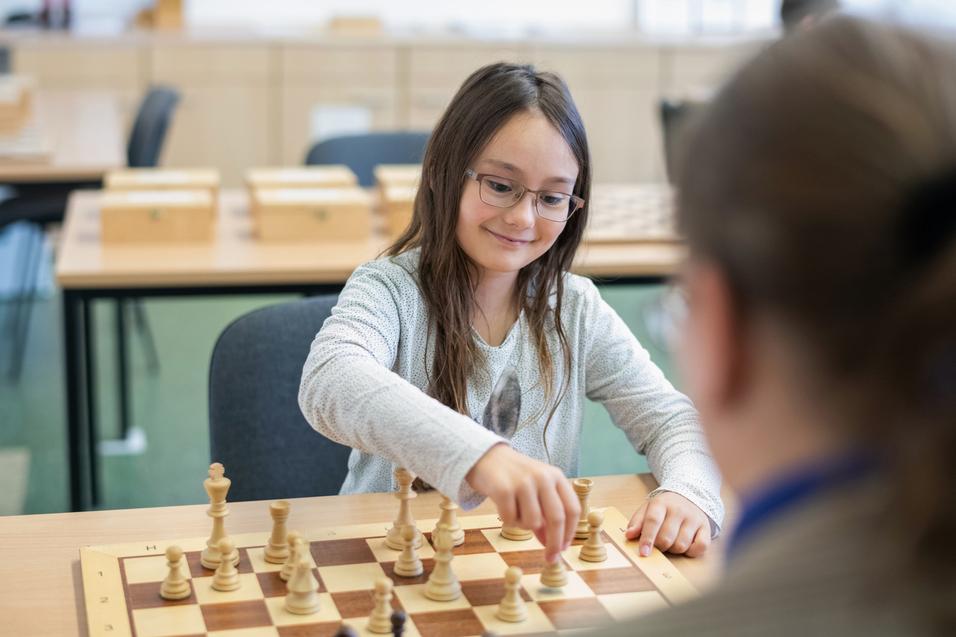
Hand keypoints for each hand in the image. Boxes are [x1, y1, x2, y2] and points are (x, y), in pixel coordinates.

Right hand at [466, 444, 579, 562]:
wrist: (485, 457)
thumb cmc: (514, 477)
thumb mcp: (536, 491)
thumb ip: (546, 515)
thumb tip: (554, 546)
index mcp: (556, 476)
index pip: (572, 509)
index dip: (569, 532)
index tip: (563, 549)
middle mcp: (543, 477)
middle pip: (557, 519)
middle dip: (555, 543)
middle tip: (550, 558)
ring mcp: (523, 482)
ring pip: (532, 522)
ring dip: (523, 526)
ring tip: (514, 512)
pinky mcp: (503, 488)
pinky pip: (510, 519)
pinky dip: (507, 520)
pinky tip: (502, 506)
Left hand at [626, 491, 710, 557]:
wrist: (687, 496)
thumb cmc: (664, 508)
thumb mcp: (647, 509)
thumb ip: (637, 522)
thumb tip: (629, 535)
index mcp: (661, 503)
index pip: (653, 521)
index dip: (647, 539)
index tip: (643, 553)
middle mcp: (679, 509)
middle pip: (666, 538)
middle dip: (660, 546)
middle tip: (658, 543)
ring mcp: (694, 518)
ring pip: (681, 545)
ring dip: (673, 549)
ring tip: (671, 541)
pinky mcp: (706, 527)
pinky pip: (700, 547)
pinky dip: (691, 551)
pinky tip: (685, 545)